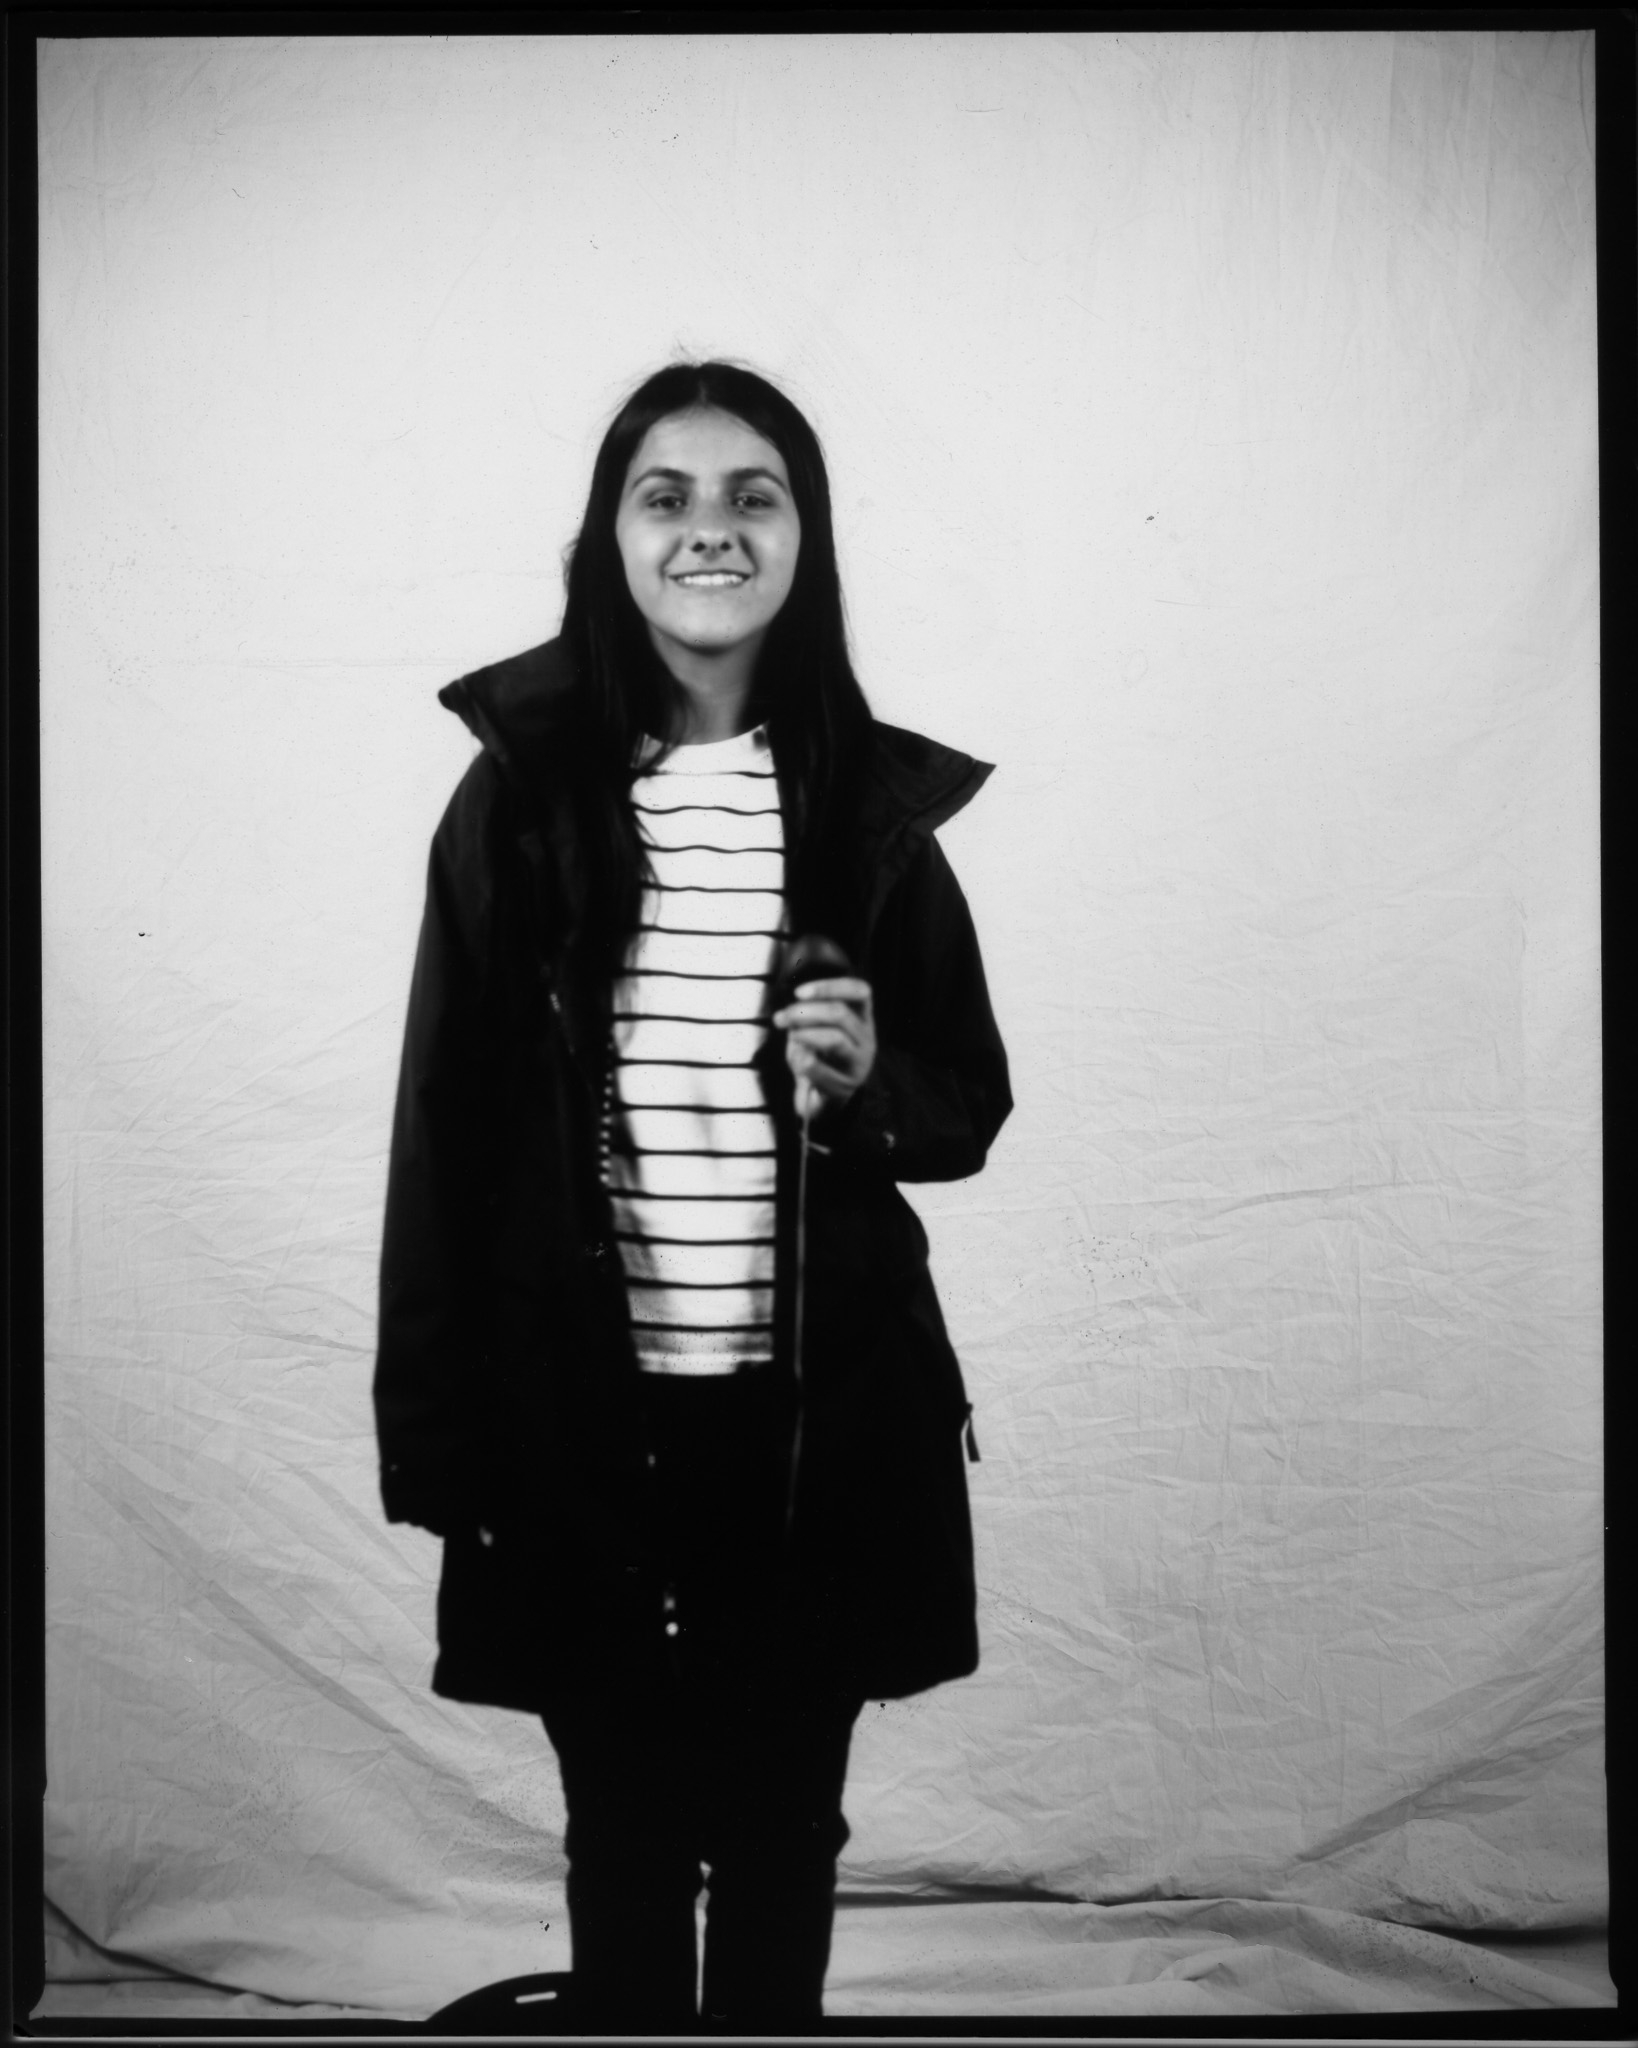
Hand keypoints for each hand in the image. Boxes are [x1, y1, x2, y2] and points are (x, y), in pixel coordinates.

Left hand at [771, 976, 875, 1120]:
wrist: (823, 1098)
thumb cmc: (818, 1056)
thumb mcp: (813, 1030)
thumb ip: (806, 1017)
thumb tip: (788, 1013)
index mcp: (862, 1018)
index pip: (860, 991)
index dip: (830, 987)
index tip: (799, 992)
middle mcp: (866, 1038)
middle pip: (841, 1014)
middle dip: (805, 1012)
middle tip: (781, 1018)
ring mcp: (860, 1062)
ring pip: (836, 1039)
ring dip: (805, 1034)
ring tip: (791, 1037)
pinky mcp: (847, 1085)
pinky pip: (820, 1068)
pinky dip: (802, 1060)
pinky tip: (797, 1060)